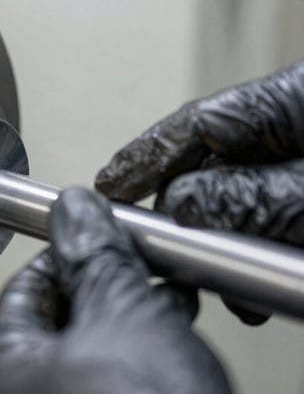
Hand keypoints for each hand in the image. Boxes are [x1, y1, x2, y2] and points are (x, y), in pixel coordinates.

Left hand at [0, 188, 239, 393]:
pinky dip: (125, 377)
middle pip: (52, 329)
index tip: (96, 241)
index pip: (22, 290)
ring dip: (122, 331)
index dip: (66, 257)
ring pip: (79, 369)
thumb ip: (92, 252)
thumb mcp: (120, 307)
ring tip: (166, 307)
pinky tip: (165, 357)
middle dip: (103, 294)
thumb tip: (73, 209)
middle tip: (139, 274)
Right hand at [95, 62, 303, 323]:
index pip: (198, 122)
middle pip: (212, 167)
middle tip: (162, 250)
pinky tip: (252, 291)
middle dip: (185, 216)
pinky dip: (253, 261)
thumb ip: (249, 198)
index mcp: (298, 102)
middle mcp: (296, 137)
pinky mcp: (301, 216)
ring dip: (222, 248)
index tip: (108, 185)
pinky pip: (265, 230)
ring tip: (223, 284)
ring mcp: (299, 176)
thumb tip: (181, 206)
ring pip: (237, 207)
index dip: (144, 155)